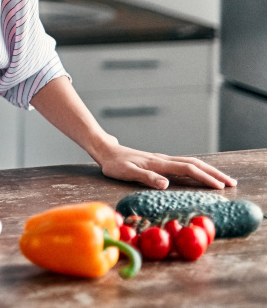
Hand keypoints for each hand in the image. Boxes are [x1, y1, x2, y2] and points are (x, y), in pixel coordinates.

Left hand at [92, 140, 236, 189]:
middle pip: (195, 164)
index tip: (219, 187)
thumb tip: (166, 184)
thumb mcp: (127, 172)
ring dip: (208, 171)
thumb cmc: (114, 164)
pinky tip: (201, 174)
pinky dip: (197, 169)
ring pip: (191, 163)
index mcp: (158, 163)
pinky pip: (183, 164)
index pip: (187, 169)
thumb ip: (146, 177)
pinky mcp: (159, 162)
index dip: (204, 178)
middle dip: (214, 173)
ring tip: (222, 179)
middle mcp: (163, 160)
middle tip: (231, 183)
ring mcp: (162, 160)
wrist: (106, 150)